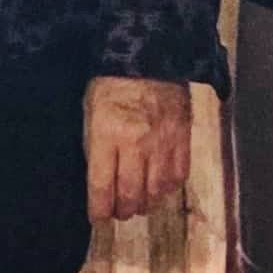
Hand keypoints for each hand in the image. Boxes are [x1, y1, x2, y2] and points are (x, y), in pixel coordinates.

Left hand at [86, 74, 191, 226]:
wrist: (149, 55)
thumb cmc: (110, 84)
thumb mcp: (89, 113)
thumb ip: (94, 147)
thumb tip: (98, 181)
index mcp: (106, 135)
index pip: (101, 187)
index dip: (98, 210)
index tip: (97, 217)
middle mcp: (135, 143)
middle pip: (131, 195)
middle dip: (123, 210)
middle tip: (119, 212)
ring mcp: (162, 142)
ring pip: (156, 190)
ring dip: (146, 202)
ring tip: (139, 201)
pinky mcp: (183, 137)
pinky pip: (178, 175)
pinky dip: (168, 187)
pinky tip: (159, 186)